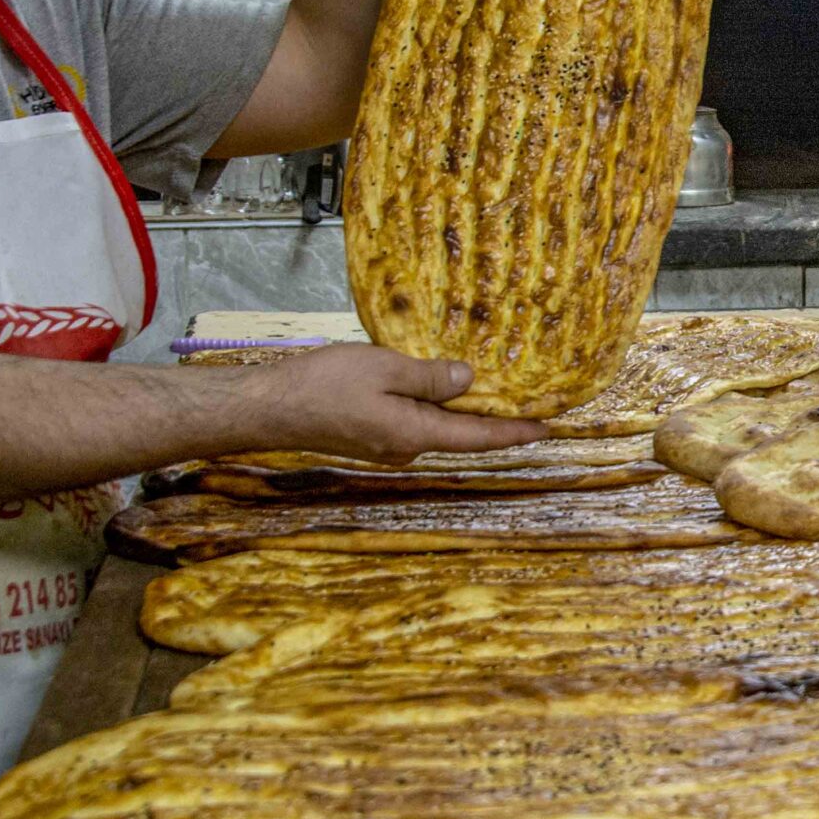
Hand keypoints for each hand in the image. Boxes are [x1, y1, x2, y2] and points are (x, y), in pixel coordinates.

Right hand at [236, 343, 544, 462]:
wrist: (271, 408)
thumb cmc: (324, 385)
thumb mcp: (384, 369)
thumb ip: (429, 378)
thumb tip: (468, 380)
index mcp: (414, 435)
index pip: (478, 436)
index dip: (515, 431)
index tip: (547, 427)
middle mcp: (405, 448)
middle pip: (459, 433)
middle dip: (492, 416)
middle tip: (526, 398)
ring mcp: (386, 445)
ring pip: (434, 426)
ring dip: (459, 409)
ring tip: (488, 385)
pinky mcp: (369, 436)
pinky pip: (412, 421)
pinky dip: (431, 406)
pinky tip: (436, 384)